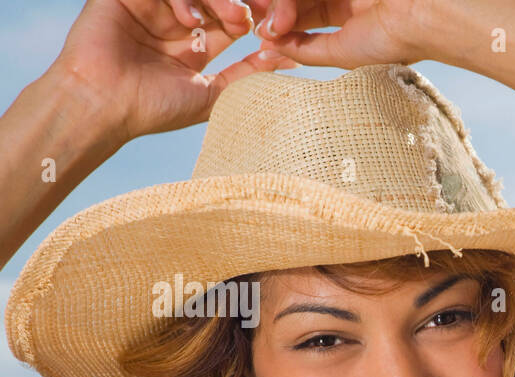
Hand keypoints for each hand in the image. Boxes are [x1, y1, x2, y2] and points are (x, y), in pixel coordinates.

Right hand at [53, 0, 298, 142]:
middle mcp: (174, 22)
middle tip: (259, 15)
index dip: (255, 19)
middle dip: (241, 4)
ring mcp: (151, 6)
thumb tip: (289, 63)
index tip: (277, 26)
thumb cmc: (154, 108)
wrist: (103, 105)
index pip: (232, 21)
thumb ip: (247, 77)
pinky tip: (188, 19)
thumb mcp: (212, 95)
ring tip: (232, 18)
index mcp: (194, 45)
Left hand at [254, 0, 500, 71]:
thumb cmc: (393, 42)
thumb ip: (308, 50)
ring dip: (283, 5)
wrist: (424, 16)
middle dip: (277, 15)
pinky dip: (292, 0)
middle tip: (266, 29)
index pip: (305, 19)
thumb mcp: (343, 54)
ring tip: (276, 22)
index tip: (264, 42)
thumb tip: (269, 46)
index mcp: (351, 18)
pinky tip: (284, 10)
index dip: (282, 29)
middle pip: (298, 1)